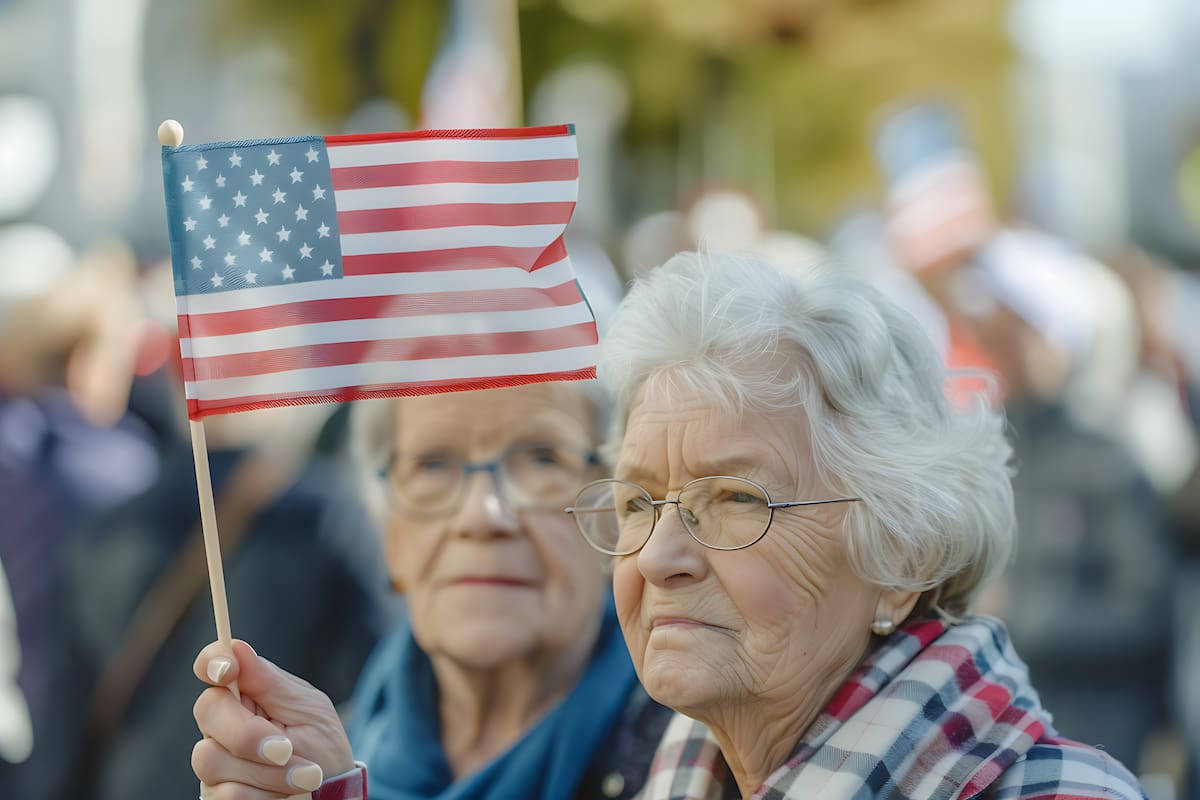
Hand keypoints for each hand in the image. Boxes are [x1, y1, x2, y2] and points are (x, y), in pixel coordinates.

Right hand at [192, 640, 355, 798]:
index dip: (212, 661)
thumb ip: (270, 683)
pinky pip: (223, 795)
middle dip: (247, 734)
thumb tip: (236, 647)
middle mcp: (223, 724)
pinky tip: (286, 795)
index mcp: (246, 693)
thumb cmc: (323, 748)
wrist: (332, 796)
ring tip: (306, 777)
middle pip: (207, 710)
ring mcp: (216, 761)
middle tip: (286, 750)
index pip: (213, 665)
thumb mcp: (307, 709)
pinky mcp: (216, 795)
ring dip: (266, 772)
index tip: (227, 669)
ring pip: (211, 759)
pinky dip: (262, 796)